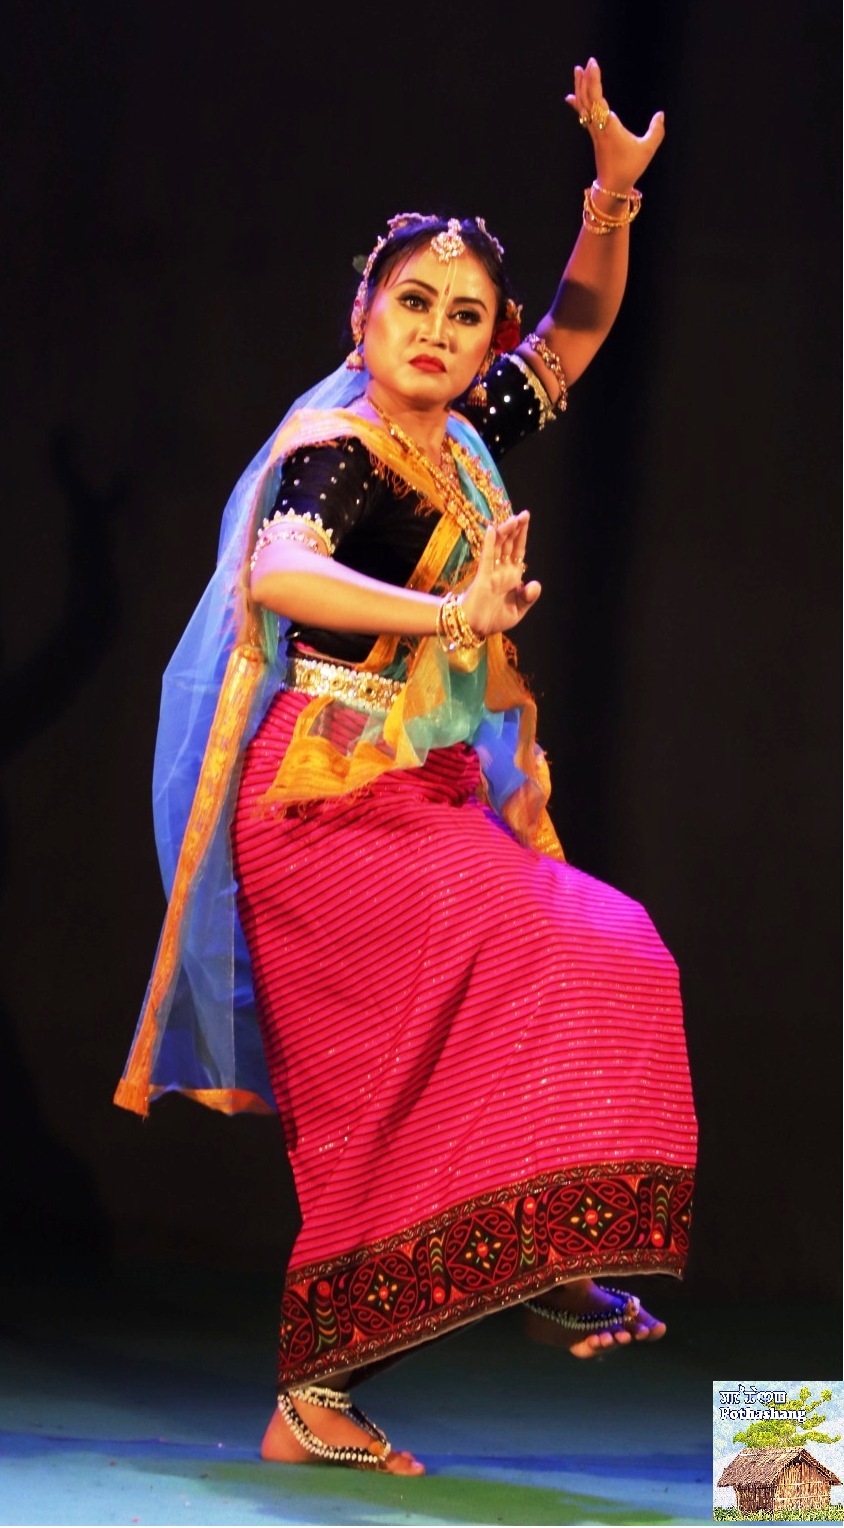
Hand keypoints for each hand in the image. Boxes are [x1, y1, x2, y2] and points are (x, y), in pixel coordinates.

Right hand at [461, 511, 541, 635]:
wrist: (475, 628)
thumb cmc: (494, 619)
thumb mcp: (518, 611)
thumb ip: (528, 597)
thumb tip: (535, 583)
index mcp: (512, 576)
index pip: (518, 551)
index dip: (522, 536)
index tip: (526, 520)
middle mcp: (502, 570)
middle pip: (509, 544)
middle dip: (516, 529)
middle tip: (523, 514)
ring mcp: (492, 571)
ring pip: (498, 547)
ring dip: (505, 532)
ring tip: (513, 519)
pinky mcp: (482, 577)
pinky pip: (487, 557)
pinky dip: (489, 543)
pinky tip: (491, 530)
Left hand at [566, 56, 664, 191]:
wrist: (613, 186)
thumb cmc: (629, 168)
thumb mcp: (647, 149)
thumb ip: (656, 131)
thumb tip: (661, 115)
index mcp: (608, 126)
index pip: (597, 99)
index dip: (594, 81)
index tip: (593, 64)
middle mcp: (598, 126)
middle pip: (587, 99)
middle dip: (586, 80)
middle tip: (587, 63)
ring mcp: (594, 131)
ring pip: (583, 106)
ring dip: (580, 87)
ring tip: (577, 71)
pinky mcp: (594, 135)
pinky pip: (583, 115)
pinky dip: (578, 104)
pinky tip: (571, 97)